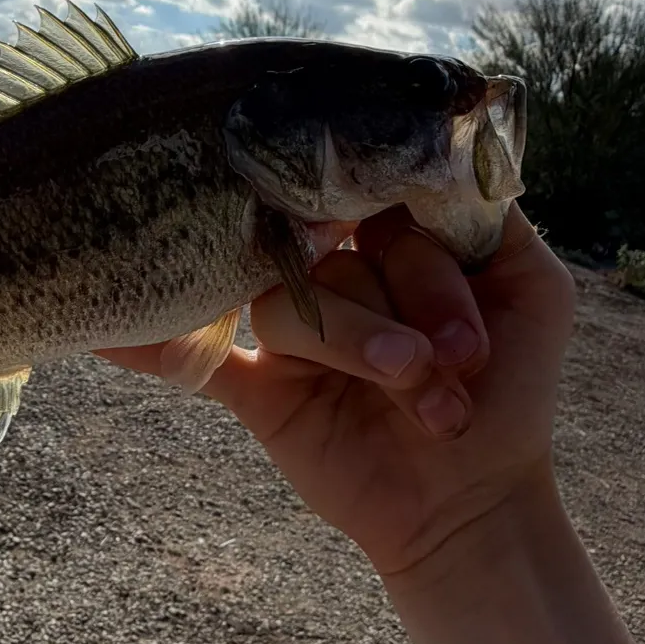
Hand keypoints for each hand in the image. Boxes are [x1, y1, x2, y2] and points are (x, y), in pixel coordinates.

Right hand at [97, 203, 574, 578]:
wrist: (477, 504)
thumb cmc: (512, 389)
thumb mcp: (536, 287)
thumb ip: (495, 209)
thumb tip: (456, 139)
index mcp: (387, 235)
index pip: (378, 195)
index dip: (421, 249)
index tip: (465, 309)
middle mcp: (331, 266)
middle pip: (332, 241)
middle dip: (411, 300)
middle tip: (461, 361)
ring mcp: (290, 325)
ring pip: (291, 298)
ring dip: (368, 348)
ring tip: (428, 398)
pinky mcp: (256, 385)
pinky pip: (192, 356)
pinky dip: (154, 345)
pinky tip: (109, 334)